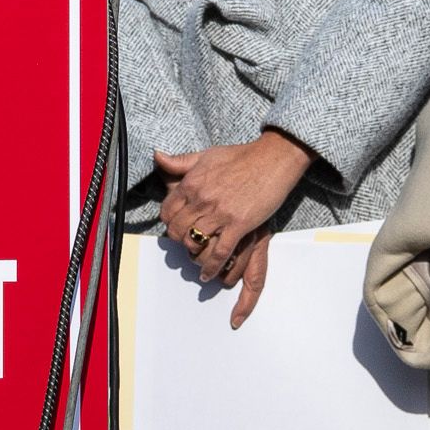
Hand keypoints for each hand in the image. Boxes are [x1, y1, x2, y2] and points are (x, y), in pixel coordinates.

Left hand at [155, 132, 313, 304]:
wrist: (271, 159)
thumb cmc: (241, 156)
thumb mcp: (206, 155)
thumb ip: (180, 161)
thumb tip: (157, 156)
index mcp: (192, 182)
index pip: (167, 211)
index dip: (169, 222)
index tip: (176, 225)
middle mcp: (202, 199)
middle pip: (178, 230)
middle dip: (179, 240)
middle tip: (186, 243)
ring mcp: (220, 213)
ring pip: (194, 242)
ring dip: (193, 255)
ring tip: (196, 259)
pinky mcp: (239, 225)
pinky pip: (219, 253)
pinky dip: (211, 267)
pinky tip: (208, 274)